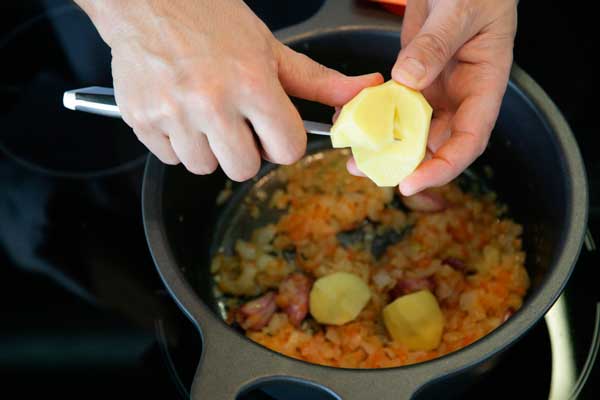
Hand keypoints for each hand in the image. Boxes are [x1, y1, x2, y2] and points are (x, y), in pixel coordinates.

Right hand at [77, 0, 382, 180]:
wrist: (149, 1)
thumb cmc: (212, 20)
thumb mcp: (271, 48)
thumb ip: (317, 81)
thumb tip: (364, 91)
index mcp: (252, 84)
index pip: (287, 150)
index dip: (283, 142)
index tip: (273, 130)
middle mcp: (212, 102)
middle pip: (244, 169)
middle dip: (247, 151)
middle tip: (237, 122)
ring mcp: (173, 114)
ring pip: (205, 168)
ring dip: (211, 150)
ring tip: (205, 114)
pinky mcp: (142, 120)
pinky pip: (171, 158)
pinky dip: (179, 143)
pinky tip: (180, 113)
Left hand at [348, 0, 516, 195]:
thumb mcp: (460, 10)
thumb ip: (435, 45)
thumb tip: (408, 79)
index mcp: (484, 85)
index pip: (469, 140)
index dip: (443, 167)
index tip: (412, 182)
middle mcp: (460, 94)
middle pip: (436, 143)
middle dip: (405, 164)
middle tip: (370, 171)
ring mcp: (435, 88)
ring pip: (411, 128)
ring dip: (385, 144)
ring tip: (355, 155)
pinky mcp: (413, 77)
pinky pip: (394, 104)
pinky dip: (375, 115)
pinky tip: (353, 119)